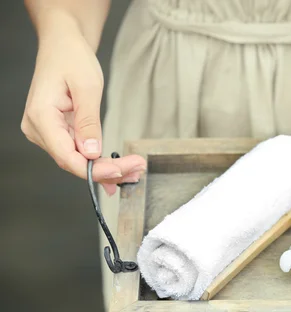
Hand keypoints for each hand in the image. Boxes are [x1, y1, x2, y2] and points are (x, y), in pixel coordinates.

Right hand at [21, 10, 145, 195]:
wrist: (63, 46)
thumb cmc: (72, 58)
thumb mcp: (87, 87)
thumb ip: (89, 121)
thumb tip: (92, 152)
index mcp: (41, 118)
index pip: (67, 157)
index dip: (96, 170)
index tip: (123, 171)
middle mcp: (38, 129)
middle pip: (73, 162)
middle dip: (106, 171)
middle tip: (137, 170)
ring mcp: (47, 132)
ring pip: (77, 161)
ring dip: (106, 169)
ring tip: (135, 170)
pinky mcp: (58, 132)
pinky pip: (79, 152)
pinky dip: (99, 161)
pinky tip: (119, 171)